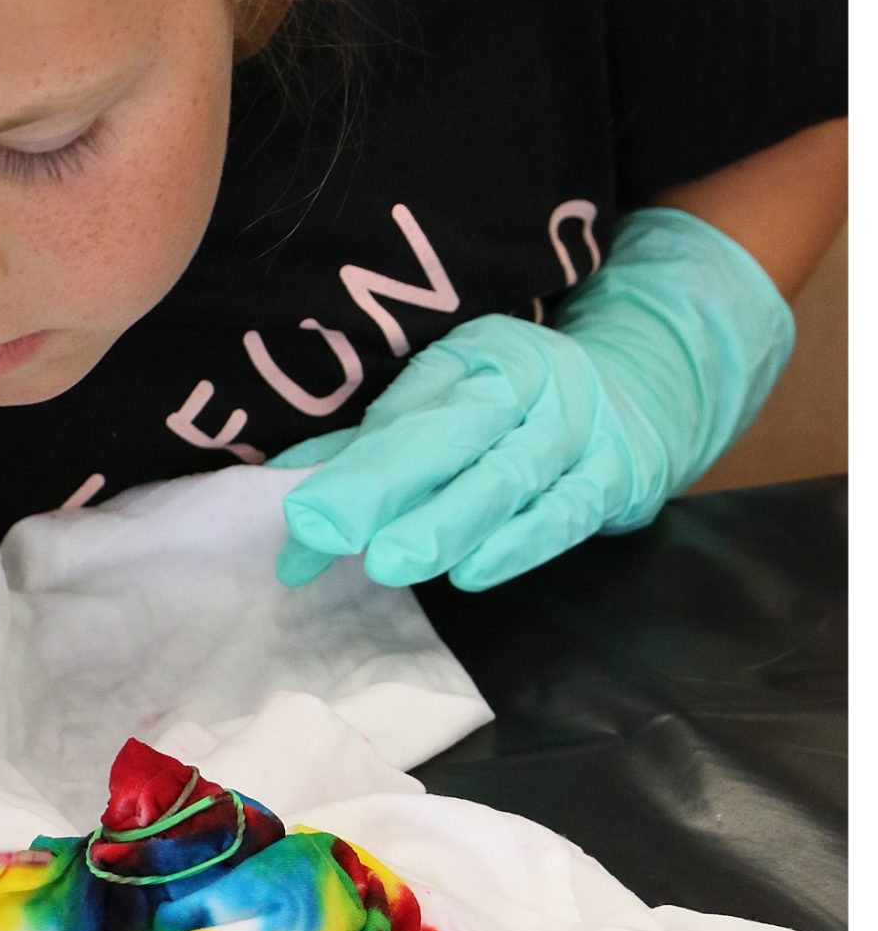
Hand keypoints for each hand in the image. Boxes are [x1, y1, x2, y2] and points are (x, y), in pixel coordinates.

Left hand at [274, 208, 794, 592]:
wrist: (646, 394)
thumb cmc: (519, 409)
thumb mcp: (450, 401)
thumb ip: (370, 447)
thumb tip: (284, 488)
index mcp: (474, 358)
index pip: (401, 418)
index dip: (346, 470)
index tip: (295, 519)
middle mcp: (527, 383)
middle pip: (448, 436)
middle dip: (381, 485)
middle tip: (322, 531)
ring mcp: (577, 428)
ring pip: (504, 478)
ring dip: (445, 523)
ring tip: (389, 563)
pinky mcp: (617, 476)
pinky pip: (565, 512)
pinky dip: (519, 544)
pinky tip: (473, 573)